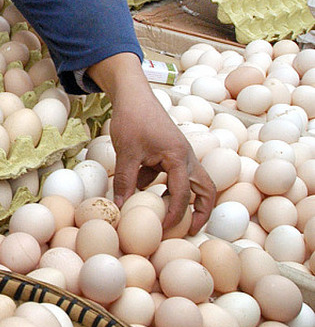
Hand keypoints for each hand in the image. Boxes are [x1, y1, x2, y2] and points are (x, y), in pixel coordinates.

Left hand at [88, 53, 216, 232]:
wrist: (133, 95)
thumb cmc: (133, 119)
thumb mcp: (127, 153)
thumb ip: (125, 181)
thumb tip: (121, 208)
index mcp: (179, 157)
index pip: (183, 193)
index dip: (175, 214)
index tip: (164, 230)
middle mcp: (186, 157)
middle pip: (206, 188)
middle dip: (202, 211)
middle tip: (193, 231)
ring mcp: (180, 155)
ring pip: (194, 182)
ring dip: (187, 200)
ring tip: (175, 220)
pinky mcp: (171, 153)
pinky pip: (174, 175)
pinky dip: (165, 187)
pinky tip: (144, 193)